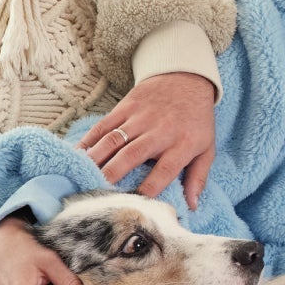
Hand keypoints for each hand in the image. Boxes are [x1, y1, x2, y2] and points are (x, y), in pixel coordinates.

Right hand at [81, 72, 217, 207]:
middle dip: (112, 174)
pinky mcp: (125, 107)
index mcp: (182, 144)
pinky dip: (88, 140)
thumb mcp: (207, 148)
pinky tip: (77, 154)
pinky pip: (103, 125)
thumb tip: (192, 205)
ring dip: (96, 159)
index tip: (136, 204)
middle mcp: (159, 131)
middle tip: (97, 192)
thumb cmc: (196, 121)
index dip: (150, 187)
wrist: (185, 79)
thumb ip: (198, 177)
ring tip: (82, 176)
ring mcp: (140, 118)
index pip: (165, 170)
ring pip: (113, 140)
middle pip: (132, 154)